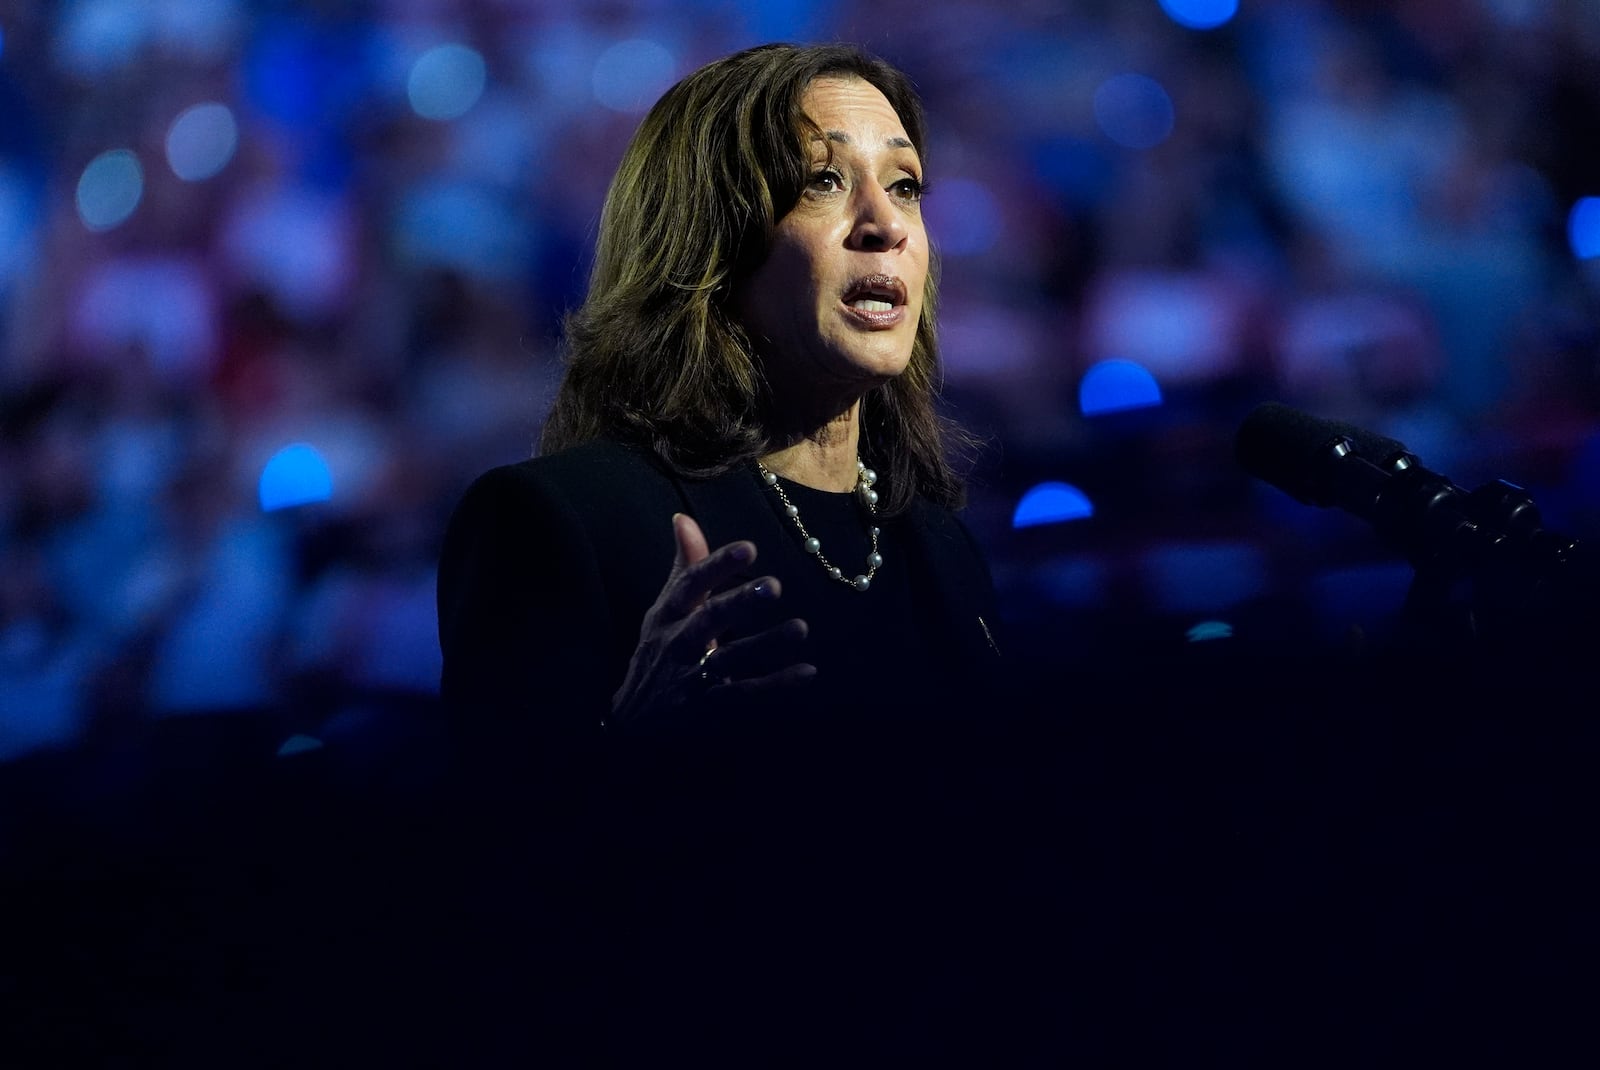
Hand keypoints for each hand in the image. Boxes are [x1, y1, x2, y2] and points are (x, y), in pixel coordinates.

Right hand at [608, 514, 813, 728]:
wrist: (634, 719)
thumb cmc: (659, 650)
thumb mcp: (664, 609)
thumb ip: (684, 566)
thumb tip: (683, 518)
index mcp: (668, 613)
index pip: (691, 584)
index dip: (717, 565)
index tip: (748, 548)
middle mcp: (679, 642)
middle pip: (709, 619)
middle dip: (739, 602)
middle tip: (774, 586)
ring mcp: (693, 676)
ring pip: (730, 658)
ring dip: (765, 644)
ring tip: (800, 628)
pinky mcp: (709, 706)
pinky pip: (745, 694)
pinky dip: (776, 684)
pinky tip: (806, 671)